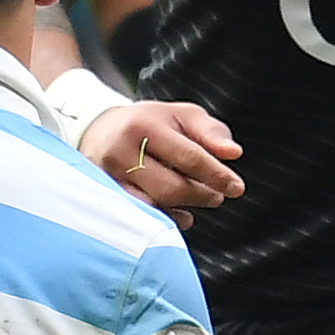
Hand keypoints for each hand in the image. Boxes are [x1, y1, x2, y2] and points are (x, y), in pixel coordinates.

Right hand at [80, 99, 245, 211]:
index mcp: (144, 127)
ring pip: (154, 207)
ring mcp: (107, 179)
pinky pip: (139, 217)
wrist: (98, 130)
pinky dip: (165, 219)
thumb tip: (233, 153)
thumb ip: (211, 131)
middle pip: (171, 188)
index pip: (188, 157)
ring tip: (198, 200)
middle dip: (201, 195)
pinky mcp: (103, 197)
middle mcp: (121, 153)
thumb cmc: (149, 123)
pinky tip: (178, 213)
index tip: (237, 188)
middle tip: (217, 196)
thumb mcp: (182, 115)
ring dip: (183, 208)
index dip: (216, 175)